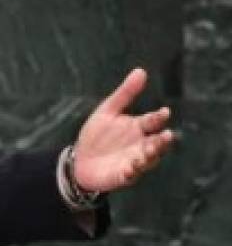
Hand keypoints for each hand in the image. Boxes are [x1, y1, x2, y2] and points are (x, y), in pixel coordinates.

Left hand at [73, 68, 173, 193]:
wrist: (79, 160)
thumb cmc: (96, 135)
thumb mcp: (107, 111)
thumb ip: (125, 94)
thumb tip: (141, 71)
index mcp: (139, 127)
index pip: (153, 120)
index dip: (159, 117)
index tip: (163, 112)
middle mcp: (142, 144)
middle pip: (158, 142)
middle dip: (162, 140)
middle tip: (166, 135)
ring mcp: (135, 160)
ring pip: (149, 159)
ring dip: (151, 155)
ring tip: (151, 149)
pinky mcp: (125, 175)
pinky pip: (132, 174)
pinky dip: (133, 170)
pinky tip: (131, 166)